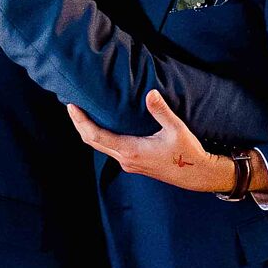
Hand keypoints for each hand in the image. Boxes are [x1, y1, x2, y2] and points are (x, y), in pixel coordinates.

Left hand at [68, 91, 237, 193]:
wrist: (197, 174)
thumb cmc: (187, 153)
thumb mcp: (177, 130)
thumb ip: (161, 111)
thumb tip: (150, 93)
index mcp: (131, 150)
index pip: (96, 136)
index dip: (81, 121)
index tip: (71, 106)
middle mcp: (125, 159)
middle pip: (92, 141)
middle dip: (79, 124)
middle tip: (71, 106)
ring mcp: (129, 163)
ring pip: (100, 146)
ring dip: (88, 131)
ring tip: (82, 113)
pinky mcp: (134, 163)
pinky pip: (110, 149)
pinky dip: (100, 136)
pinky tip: (102, 126)